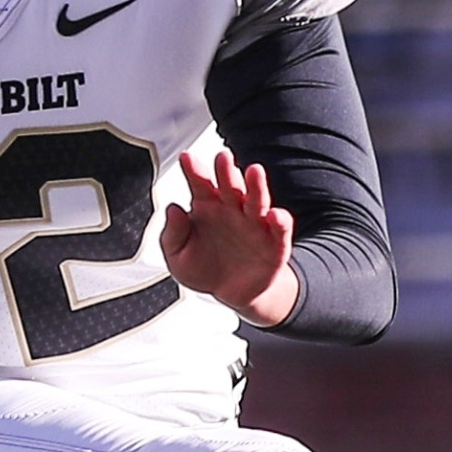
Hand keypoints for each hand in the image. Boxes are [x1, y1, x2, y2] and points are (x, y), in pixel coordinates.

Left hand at [161, 148, 300, 327]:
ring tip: (254, 171)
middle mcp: (232, 209)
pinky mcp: (274, 243)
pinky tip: (274, 215)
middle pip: (230, 186)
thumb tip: (172, 209)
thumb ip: (172, 234)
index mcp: (207, 207)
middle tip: (222, 157)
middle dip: (226, 171)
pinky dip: (280, 221)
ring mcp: (254, 224)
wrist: (230, 293)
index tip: (186, 158)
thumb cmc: (203, 268)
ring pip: (257, 200)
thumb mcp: (178, 257)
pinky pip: (279, 229)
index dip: (194, 170)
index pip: (200, 183)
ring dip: (256, 185)